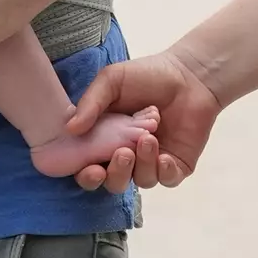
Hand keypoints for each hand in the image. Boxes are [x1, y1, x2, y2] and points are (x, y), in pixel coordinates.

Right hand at [65, 50, 221, 190]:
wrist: (188, 75)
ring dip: (142, 164)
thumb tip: (69, 129)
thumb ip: (90, 103)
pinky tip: (164, 156)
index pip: (89, 167)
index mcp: (105, 139)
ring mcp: (152, 161)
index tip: (91, 168)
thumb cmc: (146, 75)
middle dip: (116, 174)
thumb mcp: (111, 81)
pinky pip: (167, 180)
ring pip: (141, 181)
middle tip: (122, 154)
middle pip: (114, 182)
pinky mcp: (176, 165)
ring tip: (148, 138)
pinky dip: (164, 171)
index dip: (87, 175)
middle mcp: (127, 154)